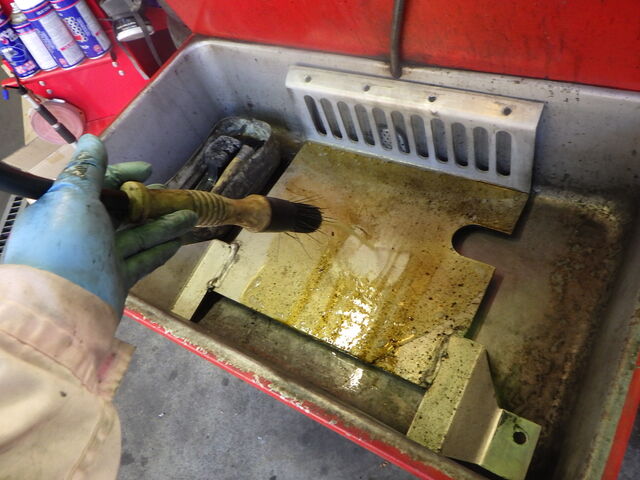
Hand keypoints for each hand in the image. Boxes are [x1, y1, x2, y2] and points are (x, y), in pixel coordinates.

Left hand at [4, 134, 196, 314]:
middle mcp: (82, 231)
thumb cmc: (65, 245)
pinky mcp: (114, 280)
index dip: (124, 174)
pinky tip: (180, 240)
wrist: (60, 309)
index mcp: (65, 207)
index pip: (99, 184)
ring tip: (191, 215)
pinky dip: (160, 250)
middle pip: (121, 211)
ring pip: (136, 236)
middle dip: (149, 202)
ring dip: (164, 224)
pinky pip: (141, 260)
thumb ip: (87, 169)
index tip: (149, 169)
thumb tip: (91, 139)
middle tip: (175, 196)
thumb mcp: (73, 196)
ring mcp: (99, 258)